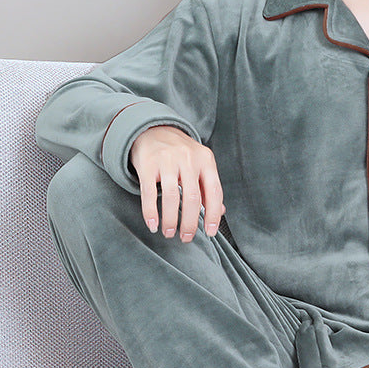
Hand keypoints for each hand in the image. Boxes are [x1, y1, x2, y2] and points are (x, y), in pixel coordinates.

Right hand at [129, 125, 225, 241]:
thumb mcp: (200, 164)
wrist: (154, 130)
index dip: (213, 215)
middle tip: (186, 237)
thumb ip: (209, 187)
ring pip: (172, 197)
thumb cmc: (181, 154)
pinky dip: (151, 213)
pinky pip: (149, 193)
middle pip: (193, 198)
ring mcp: (168, 160)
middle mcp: (189, 159)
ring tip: (169, 233)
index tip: (210, 232)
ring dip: (171, 220)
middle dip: (190, 222)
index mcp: (206, 160)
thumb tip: (220, 212)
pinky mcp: (147, 164)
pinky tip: (153, 225)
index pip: (214, 192)